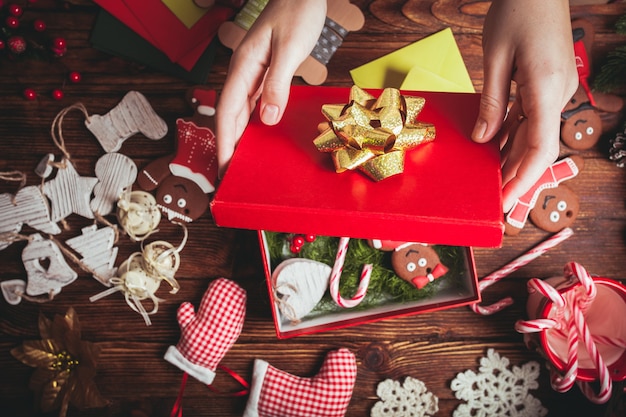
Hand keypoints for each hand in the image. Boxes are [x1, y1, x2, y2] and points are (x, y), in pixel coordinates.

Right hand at [216, 0, 326, 174]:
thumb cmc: (297, 11)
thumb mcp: (290, 48)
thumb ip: (277, 84)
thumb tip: (265, 119)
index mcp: (244, 66)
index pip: (227, 111)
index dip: (224, 141)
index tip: (223, 167)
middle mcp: (244, 72)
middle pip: (229, 115)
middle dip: (227, 146)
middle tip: (228, 175)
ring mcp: (253, 73)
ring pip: (240, 112)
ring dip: (238, 138)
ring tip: (239, 163)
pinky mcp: (265, 74)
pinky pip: (254, 104)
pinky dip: (252, 124)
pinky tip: (256, 137)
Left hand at [471, 0, 577, 212]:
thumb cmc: (517, 11)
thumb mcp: (496, 58)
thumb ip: (492, 102)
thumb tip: (483, 139)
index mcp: (547, 89)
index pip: (539, 149)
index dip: (522, 180)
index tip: (505, 201)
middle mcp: (558, 94)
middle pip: (538, 147)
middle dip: (516, 176)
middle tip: (494, 199)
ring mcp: (555, 89)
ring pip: (535, 134)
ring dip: (513, 158)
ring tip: (491, 179)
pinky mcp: (548, 83)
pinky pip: (531, 117)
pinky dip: (514, 135)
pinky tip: (496, 148)